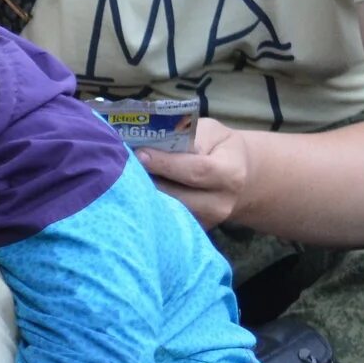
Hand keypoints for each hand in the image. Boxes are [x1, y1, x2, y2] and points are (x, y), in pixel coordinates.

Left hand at [136, 116, 251, 228]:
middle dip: (148, 181)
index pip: (194, 171)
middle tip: (124, 165)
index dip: (165, 163)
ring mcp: (206, 221)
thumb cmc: (218, 148)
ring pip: (166, 210)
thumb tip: (152, 142)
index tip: (140, 153)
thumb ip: (187, 136)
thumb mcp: (211, 132)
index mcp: (230, 174)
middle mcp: (220, 203)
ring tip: (129, 177)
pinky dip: (149, 204)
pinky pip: (165, 218)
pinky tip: (138, 190)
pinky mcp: (193, 231)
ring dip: (144, 194)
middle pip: (176, 196)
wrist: (239, 178)